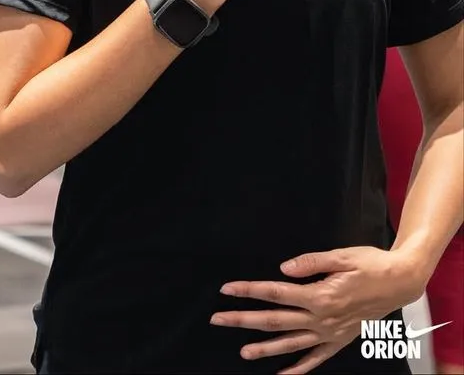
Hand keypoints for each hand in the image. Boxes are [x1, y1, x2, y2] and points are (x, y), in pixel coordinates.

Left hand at [210, 246, 424, 373]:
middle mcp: (323, 319)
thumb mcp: (342, 255)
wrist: (400, 282)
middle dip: (244, 320)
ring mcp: (331, 333)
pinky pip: (316, 359)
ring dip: (265, 349)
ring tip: (243, 352)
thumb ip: (311, 262)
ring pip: (291, 344)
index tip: (226, 289)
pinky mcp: (340, 340)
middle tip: (218, 319)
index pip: (276, 293)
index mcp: (320, 295)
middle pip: (276, 321)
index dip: (249, 291)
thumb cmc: (371, 263)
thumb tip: (283, 270)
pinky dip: (298, 370)